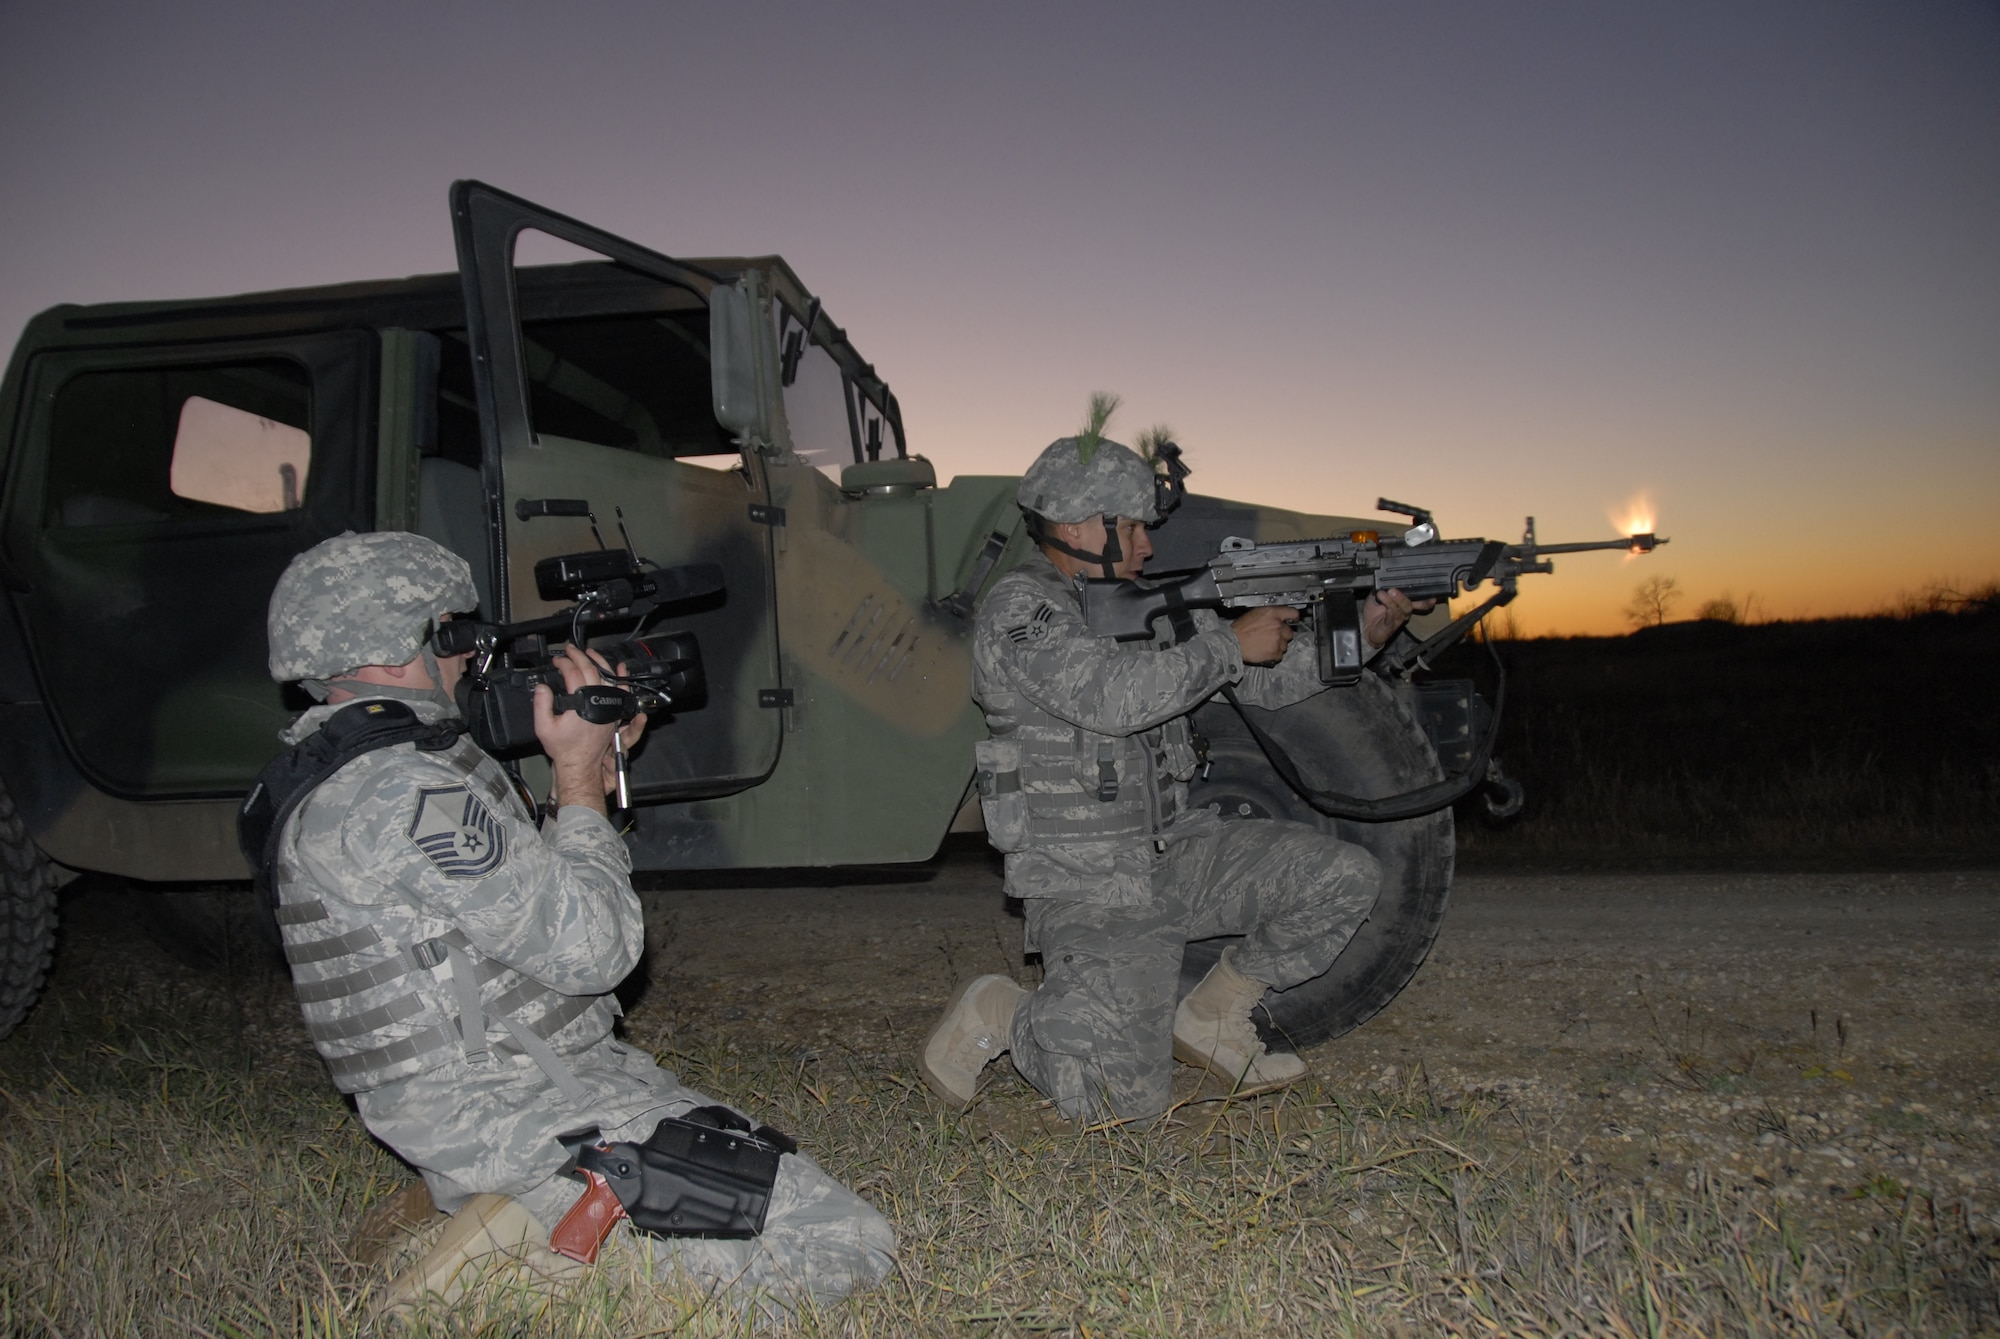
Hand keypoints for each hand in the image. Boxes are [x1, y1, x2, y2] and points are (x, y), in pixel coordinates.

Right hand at [533, 645, 622, 816]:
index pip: (573, 674)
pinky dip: (621, 677)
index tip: (556, 661)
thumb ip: (541, 704)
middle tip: (570, 650)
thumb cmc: (563, 748)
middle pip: (590, 670)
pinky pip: (621, 690)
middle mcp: (597, 703)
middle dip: (579, 656)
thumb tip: (542, 687)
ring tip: (588, 652)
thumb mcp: (543, 727)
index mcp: (580, 704)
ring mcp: (608, 707)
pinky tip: (619, 667)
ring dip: (598, 661)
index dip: (563, 663)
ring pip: (607, 676)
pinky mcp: (613, 713)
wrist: (580, 764)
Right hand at [1232, 606, 1301, 664]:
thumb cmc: (1240, 629)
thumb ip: (1269, 615)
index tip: (1293, 620)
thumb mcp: (1255, 614)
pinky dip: (1273, 655)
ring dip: (1278, 646)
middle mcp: (1277, 625)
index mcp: (1272, 613)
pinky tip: (1264, 652)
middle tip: (1271, 637)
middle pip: (1289, 632)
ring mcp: (1277, 640)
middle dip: (1282, 635)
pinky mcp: (1275, 652)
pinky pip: (1280, 656)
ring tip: (1265, 645)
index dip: (1293, 617)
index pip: (1292, 613)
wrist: (1232, 642)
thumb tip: (1277, 618)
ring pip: (1285, 645)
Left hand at [1363, 588, 1435, 647]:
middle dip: (1402, 597)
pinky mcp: (1389, 627)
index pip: (1419, 601)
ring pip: (1400, 611)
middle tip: (1393, 590)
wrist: (1367, 628)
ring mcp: (1397, 620)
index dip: (1426, 600)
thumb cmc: (1374, 611)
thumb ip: (1382, 587)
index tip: (1433, 598)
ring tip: (1382, 595)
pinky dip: (1389, 613)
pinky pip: (1391, 619)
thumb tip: (1384, 578)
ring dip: (1391, 602)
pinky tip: (1387, 609)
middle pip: (1409, 605)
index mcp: (1404, 603)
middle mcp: (1404, 612)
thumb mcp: (1377, 595)